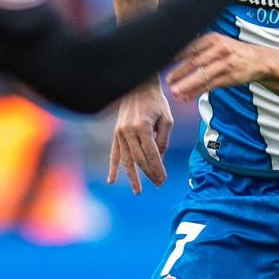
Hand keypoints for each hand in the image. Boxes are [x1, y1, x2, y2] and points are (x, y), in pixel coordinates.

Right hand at [107, 80, 173, 194]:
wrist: (138, 87)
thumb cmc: (156, 102)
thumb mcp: (166, 119)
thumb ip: (163, 140)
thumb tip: (159, 159)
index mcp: (142, 127)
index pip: (152, 154)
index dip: (158, 169)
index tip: (163, 180)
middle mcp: (128, 131)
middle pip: (139, 159)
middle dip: (149, 174)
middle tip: (158, 184)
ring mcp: (120, 133)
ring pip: (126, 160)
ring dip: (132, 176)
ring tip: (137, 191)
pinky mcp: (115, 133)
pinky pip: (114, 153)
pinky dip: (113, 167)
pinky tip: (112, 180)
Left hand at [168, 33, 267, 101]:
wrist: (258, 59)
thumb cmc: (233, 51)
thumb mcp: (218, 42)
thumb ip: (201, 48)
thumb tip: (176, 56)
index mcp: (213, 39)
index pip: (191, 47)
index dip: (176, 55)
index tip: (163, 62)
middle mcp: (219, 49)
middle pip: (195, 62)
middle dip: (179, 72)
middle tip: (167, 81)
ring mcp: (225, 64)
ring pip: (202, 76)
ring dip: (187, 85)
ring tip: (175, 92)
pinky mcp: (229, 77)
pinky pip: (210, 86)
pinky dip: (198, 92)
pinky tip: (188, 97)